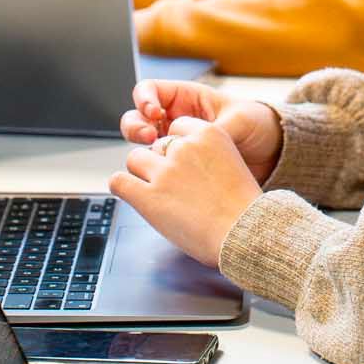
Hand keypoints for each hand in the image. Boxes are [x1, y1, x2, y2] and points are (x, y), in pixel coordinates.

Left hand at [108, 117, 263, 268]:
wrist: (244, 236)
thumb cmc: (243, 210)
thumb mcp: (232, 165)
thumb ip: (207, 157)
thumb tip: (186, 165)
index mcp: (209, 134)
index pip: (177, 127)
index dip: (177, 148)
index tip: (182, 163)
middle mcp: (184, 148)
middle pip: (156, 144)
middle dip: (161, 162)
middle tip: (174, 185)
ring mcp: (165, 171)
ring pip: (134, 159)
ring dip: (141, 174)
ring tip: (154, 191)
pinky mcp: (148, 197)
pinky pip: (119, 181)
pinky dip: (122, 187)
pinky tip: (131, 195)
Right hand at [121, 81, 283, 183]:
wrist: (273, 155)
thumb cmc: (259, 125)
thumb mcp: (241, 120)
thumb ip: (216, 129)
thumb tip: (196, 140)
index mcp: (188, 98)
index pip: (151, 90)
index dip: (145, 99)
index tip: (154, 112)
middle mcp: (176, 119)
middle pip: (138, 117)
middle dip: (136, 126)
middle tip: (149, 138)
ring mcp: (176, 142)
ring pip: (143, 142)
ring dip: (141, 148)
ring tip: (154, 156)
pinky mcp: (180, 165)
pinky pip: (157, 165)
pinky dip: (154, 168)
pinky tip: (163, 174)